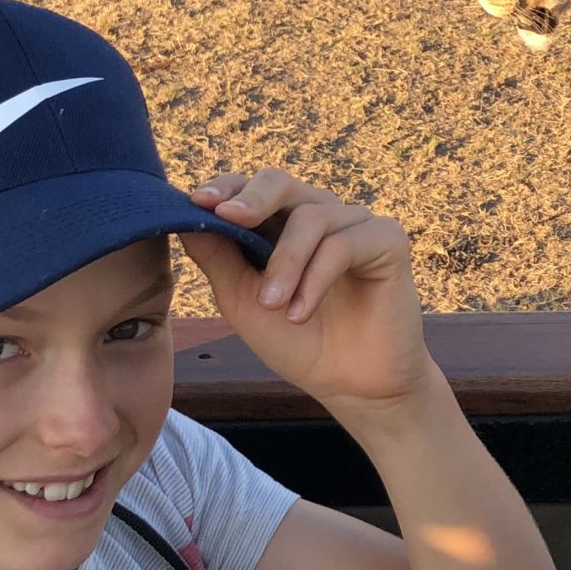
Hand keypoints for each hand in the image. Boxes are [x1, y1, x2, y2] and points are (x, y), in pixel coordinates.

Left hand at [180, 170, 437, 414]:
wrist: (351, 387)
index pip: (251, 187)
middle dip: (251, 198)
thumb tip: (183, 213)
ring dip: (285, 262)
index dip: (225, 187)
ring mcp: (356, 225)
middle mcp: (320, 215)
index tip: (198, 201)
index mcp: (282, 224)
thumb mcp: (242, 301)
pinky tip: (301, 313)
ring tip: (273, 305)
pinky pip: (344, 243)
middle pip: (281, 182)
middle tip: (229, 218)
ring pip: (311, 216)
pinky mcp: (388, 241)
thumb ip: (217, 257)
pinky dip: (316, 278)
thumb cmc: (297, 342)